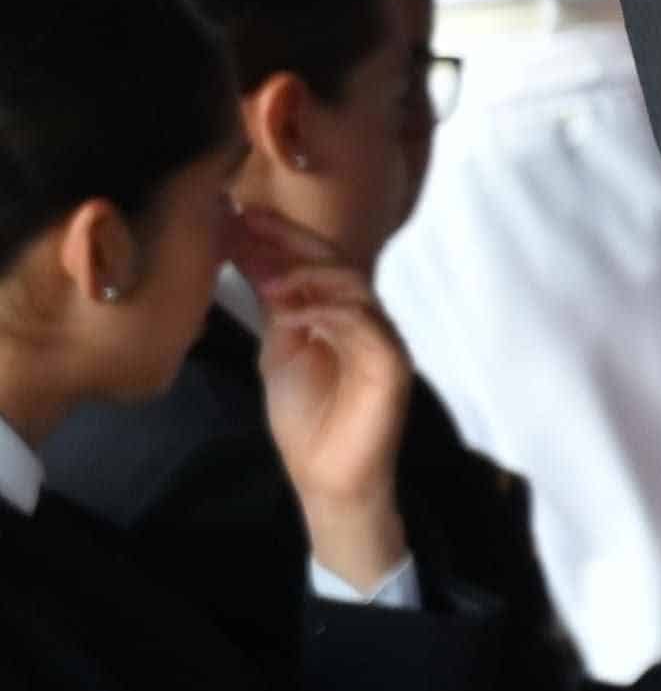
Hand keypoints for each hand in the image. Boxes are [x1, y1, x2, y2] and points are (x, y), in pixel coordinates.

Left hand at [231, 220, 411, 591]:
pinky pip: (367, 327)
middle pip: (336, 263)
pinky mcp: (392, 366)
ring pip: (354, 288)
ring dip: (307, 276)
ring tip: (266, 275)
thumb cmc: (305, 416)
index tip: (237, 214)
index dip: (279, 235)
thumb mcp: (278, 349)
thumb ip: (276, 306)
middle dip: (290, 241)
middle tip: (247, 225)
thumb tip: (252, 254)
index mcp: (338, 310)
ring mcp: (382, 339)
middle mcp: (365, 316)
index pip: (314, 260)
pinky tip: (296, 310)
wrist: (326, 476)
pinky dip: (331, 313)